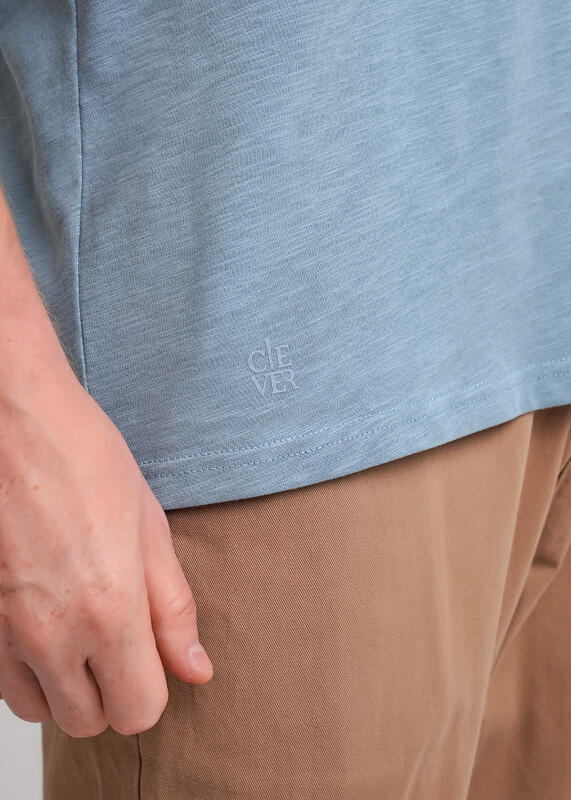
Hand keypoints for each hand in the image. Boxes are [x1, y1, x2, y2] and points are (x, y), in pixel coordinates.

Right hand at [0, 372, 212, 737]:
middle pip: (87, 721)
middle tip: (118, 642)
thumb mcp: (149, 527)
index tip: (151, 657)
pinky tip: (43, 617)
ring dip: (64, 684)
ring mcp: (2, 631)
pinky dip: (26, 666)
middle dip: (110, 693)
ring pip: (38, 708)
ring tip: (78, 629)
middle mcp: (50, 635)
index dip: (151, 691)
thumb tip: (195, 668)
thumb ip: (173, 608)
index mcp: (108, 612)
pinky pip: (2, 678)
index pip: (138, 712)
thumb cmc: (82, 458)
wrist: (12, 422)